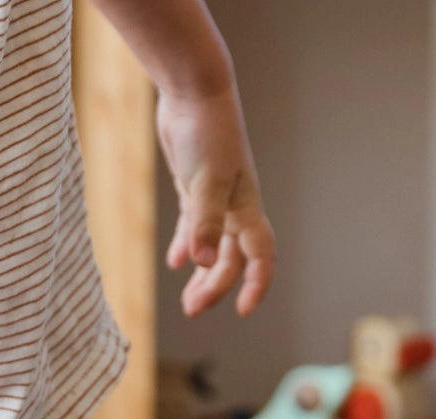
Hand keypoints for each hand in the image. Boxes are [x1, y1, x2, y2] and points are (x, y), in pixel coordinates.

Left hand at [158, 86, 274, 316]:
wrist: (193, 90)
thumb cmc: (206, 133)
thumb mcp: (203, 182)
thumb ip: (203, 223)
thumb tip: (202, 263)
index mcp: (246, 208)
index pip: (260, 256)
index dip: (256, 284)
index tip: (243, 311)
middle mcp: (234, 208)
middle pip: (231, 260)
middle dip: (216, 288)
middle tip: (192, 310)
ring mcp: (215, 198)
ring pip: (214, 248)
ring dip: (203, 275)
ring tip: (188, 301)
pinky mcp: (195, 187)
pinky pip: (195, 227)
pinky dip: (187, 247)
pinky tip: (175, 263)